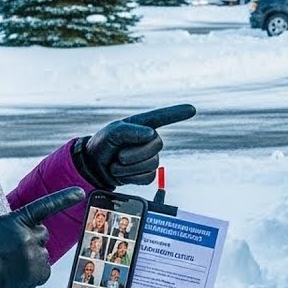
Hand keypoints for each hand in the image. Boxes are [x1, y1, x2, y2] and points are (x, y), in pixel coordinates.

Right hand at [0, 187, 85, 287]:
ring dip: (32, 258)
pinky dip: (34, 274)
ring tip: (10, 265)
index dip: (64, 198)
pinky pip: (43, 271)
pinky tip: (17, 275)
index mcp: (18, 220)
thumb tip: (31, 234)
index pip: (46, 206)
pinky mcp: (38, 273)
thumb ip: (16, 227)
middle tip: (11, 251)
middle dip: (32, 240)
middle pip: (42, 234)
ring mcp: (35, 254)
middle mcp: (30, 235)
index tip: (80, 193)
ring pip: (42, 254)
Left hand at [77, 105, 195, 188]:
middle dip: (134, 153)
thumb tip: (151, 134)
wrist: (95, 167)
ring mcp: (150, 157)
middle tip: (118, 155)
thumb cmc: (103, 145)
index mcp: (142, 125)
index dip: (177, 113)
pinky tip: (123, 174)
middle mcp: (149, 140)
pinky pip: (147, 177)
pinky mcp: (147, 174)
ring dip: (129, 167)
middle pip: (157, 145)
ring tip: (116, 165)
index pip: (162, 117)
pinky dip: (131, 177)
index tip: (192, 109)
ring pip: (152, 163)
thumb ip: (130, 131)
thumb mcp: (111, 133)